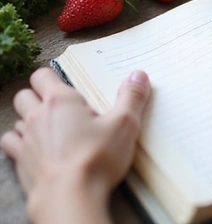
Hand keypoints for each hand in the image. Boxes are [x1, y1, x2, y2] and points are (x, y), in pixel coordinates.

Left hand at [0, 67, 150, 223]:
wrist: (70, 197)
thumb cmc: (96, 159)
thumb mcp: (124, 124)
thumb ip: (131, 98)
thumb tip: (138, 75)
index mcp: (60, 101)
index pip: (42, 75)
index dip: (52, 78)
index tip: (68, 87)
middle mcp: (37, 116)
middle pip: (25, 95)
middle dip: (38, 97)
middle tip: (62, 108)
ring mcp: (26, 139)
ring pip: (18, 119)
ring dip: (31, 120)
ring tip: (53, 128)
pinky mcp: (21, 162)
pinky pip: (12, 143)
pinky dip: (21, 142)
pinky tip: (38, 147)